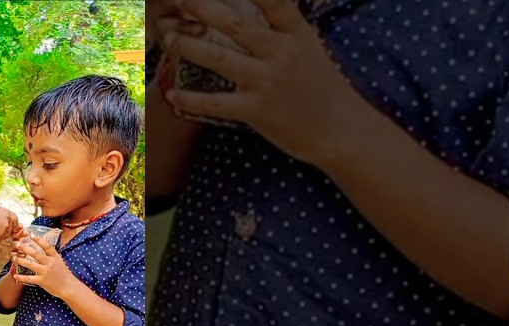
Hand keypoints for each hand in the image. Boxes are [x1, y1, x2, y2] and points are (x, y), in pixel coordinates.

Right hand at [0, 202, 21, 241]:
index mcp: (5, 212)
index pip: (14, 218)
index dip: (12, 221)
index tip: (9, 224)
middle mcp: (7, 221)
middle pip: (11, 228)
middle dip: (7, 230)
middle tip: (0, 232)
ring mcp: (4, 230)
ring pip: (5, 235)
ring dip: (0, 237)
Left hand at [12, 232, 76, 297]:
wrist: (68, 287)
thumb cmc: (63, 274)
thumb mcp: (59, 261)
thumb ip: (51, 255)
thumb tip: (43, 245)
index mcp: (54, 257)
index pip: (47, 246)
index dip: (39, 240)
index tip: (31, 235)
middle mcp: (49, 263)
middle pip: (35, 254)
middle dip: (25, 248)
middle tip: (17, 244)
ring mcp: (45, 272)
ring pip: (30, 264)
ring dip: (20, 260)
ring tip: (13, 257)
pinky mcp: (41, 281)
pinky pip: (29, 278)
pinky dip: (21, 277)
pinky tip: (15, 275)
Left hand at [161, 0, 367, 166]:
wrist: (340, 130)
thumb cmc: (322, 87)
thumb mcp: (309, 47)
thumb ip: (283, 27)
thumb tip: (262, 7)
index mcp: (296, 33)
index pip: (272, 0)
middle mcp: (282, 53)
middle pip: (234, 23)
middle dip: (202, 8)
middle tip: (179, 0)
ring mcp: (268, 82)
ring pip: (218, 57)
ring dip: (187, 46)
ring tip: (168, 39)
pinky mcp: (256, 111)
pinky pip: (215, 102)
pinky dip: (189, 99)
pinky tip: (171, 94)